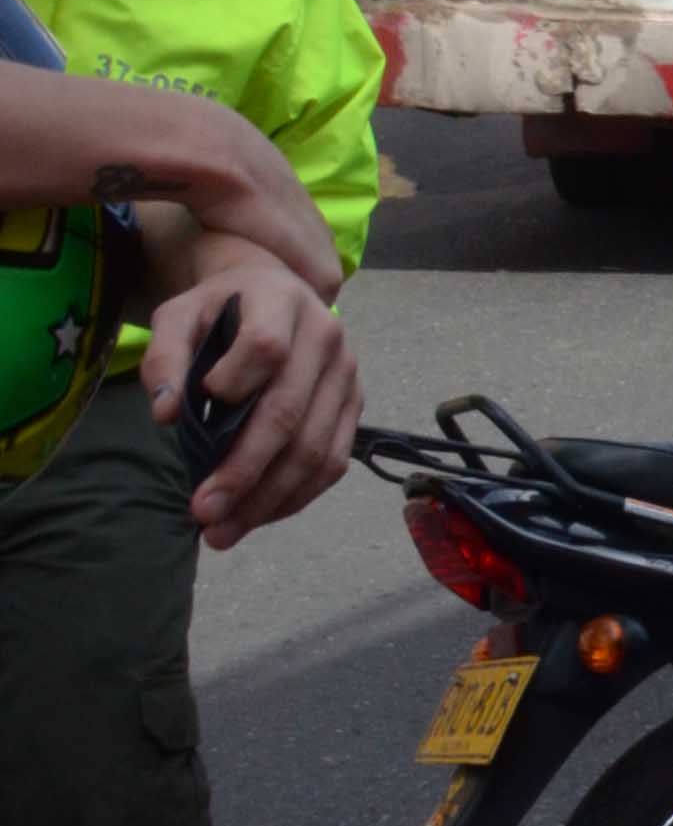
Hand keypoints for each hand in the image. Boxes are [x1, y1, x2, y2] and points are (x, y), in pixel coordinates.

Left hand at [142, 240, 359, 547]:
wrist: (275, 294)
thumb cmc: (222, 308)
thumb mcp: (180, 314)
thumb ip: (166, 355)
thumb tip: (166, 414)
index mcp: (283, 304)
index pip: (266, 348)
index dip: (234, 383)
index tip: (189, 415)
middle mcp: (327, 339)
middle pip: (289, 414)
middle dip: (244, 471)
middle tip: (201, 513)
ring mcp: (347, 376)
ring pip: (315, 449)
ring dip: (269, 498)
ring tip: (223, 532)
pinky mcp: (354, 407)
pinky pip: (333, 463)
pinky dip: (295, 497)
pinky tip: (257, 516)